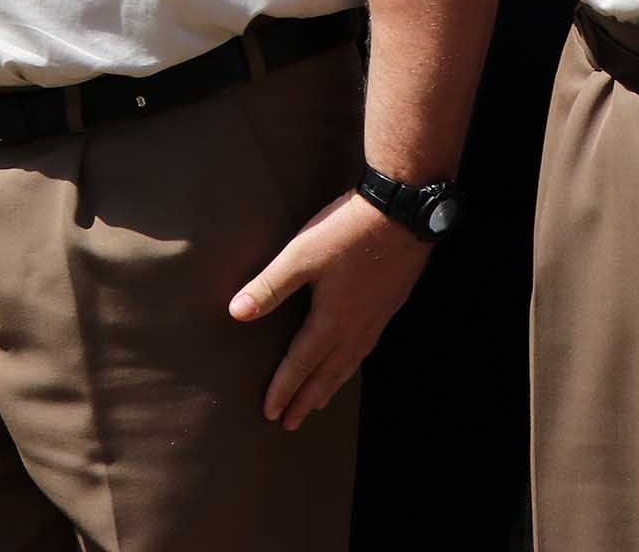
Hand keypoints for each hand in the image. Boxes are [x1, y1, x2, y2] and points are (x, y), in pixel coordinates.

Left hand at [229, 187, 431, 430]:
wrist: (401, 214)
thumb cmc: (347, 232)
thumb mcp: (300, 255)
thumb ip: (269, 286)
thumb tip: (236, 313)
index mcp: (330, 322)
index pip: (300, 365)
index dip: (283, 390)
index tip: (270, 414)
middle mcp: (355, 330)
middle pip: (326, 375)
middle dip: (306, 400)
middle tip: (290, 424)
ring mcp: (375, 320)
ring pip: (348, 366)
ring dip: (329, 387)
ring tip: (318, 404)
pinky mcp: (388, 306)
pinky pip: (364, 350)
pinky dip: (350, 366)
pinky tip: (350, 360)